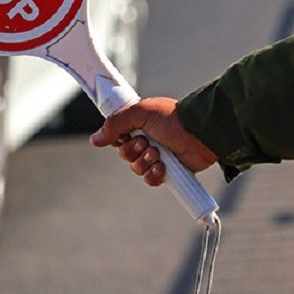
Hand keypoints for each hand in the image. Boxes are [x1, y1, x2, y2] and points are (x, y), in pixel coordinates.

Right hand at [90, 97, 217, 186]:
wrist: (199, 134)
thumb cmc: (172, 119)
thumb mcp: (140, 113)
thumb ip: (115, 124)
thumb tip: (94, 139)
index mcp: (138, 123)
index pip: (117, 135)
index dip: (118, 138)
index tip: (125, 135)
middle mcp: (146, 139)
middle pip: (124, 154)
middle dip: (133, 150)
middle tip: (147, 142)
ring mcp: (156, 156)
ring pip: (136, 168)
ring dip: (145, 162)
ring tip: (158, 154)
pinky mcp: (167, 170)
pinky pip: (150, 179)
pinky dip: (154, 175)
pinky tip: (162, 167)